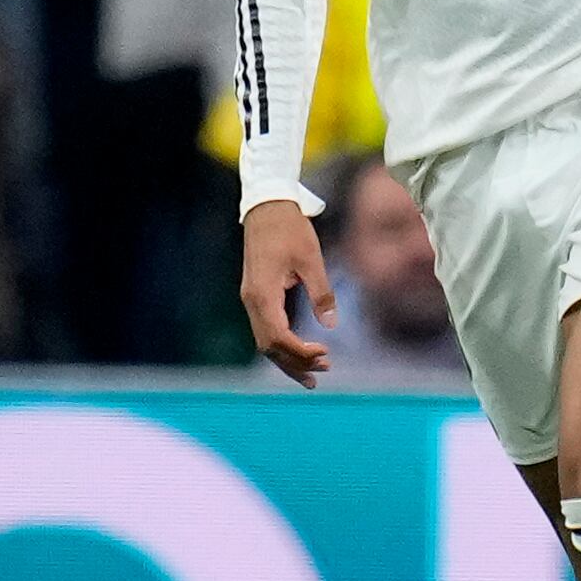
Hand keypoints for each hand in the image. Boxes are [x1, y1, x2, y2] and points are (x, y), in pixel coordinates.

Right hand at [241, 201, 336, 385]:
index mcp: (263, 294)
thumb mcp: (311, 259)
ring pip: (264, 341)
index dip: (301, 352)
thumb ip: (321, 293)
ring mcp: (250, 299)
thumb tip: (330, 324)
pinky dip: (281, 344)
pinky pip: (265, 328)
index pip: (279, 337)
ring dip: (287, 358)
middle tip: (322, 373)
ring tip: (312, 373)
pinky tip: (298, 351)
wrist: (266, 207)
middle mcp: (252, 301)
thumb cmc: (289, 229)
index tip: (326, 354)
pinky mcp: (255, 295)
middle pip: (268, 346)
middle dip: (294, 363)